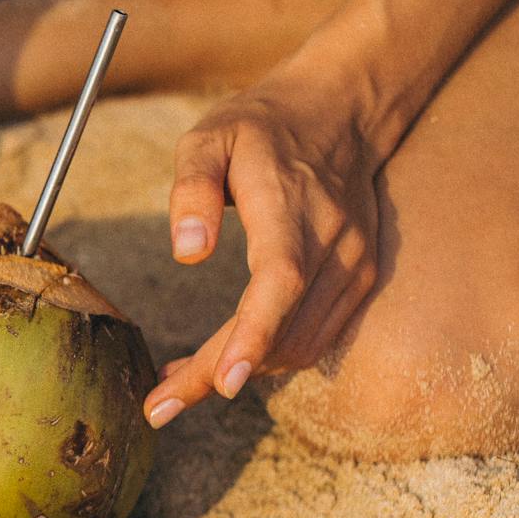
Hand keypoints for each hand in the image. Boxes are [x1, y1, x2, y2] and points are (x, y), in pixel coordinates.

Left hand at [144, 62, 384, 426]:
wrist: (340, 111)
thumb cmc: (260, 127)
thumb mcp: (208, 136)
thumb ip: (192, 187)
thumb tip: (186, 249)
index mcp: (291, 210)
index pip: (279, 283)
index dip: (252, 336)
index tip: (223, 383)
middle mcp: (334, 244)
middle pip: (281, 331)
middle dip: (219, 374)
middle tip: (158, 406)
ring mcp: (354, 265)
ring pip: (299, 345)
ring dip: (239, 371)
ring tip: (177, 383)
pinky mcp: (360, 279)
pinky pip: (315, 337)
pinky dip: (269, 357)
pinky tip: (224, 358)